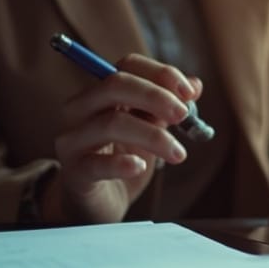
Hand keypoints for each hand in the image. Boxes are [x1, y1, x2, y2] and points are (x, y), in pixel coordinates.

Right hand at [43, 54, 200, 222]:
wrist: (100, 202)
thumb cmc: (123, 158)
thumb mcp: (149, 127)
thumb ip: (167, 106)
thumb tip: (195, 85)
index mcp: (101, 93)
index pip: (127, 65)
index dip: (160, 74)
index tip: (190, 92)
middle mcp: (80, 109)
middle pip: (115, 85)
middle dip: (155, 96)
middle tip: (183, 115)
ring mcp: (73, 139)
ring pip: (111, 124)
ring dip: (153, 136)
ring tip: (178, 154)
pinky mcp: (74, 172)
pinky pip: (96, 164)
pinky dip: (121, 164)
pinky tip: (140, 167)